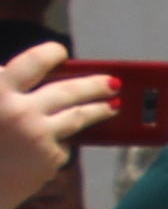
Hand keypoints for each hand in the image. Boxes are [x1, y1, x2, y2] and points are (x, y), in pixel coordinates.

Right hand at [0, 44, 111, 208]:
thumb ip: (4, 87)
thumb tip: (43, 72)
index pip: (32, 62)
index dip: (49, 54)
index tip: (61, 52)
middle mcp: (19, 111)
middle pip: (67, 91)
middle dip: (94, 84)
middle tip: (114, 81)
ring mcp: (38, 134)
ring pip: (79, 116)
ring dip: (101, 109)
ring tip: (115, 106)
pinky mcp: (50, 157)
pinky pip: (63, 142)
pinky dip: (59, 141)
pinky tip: (51, 147)